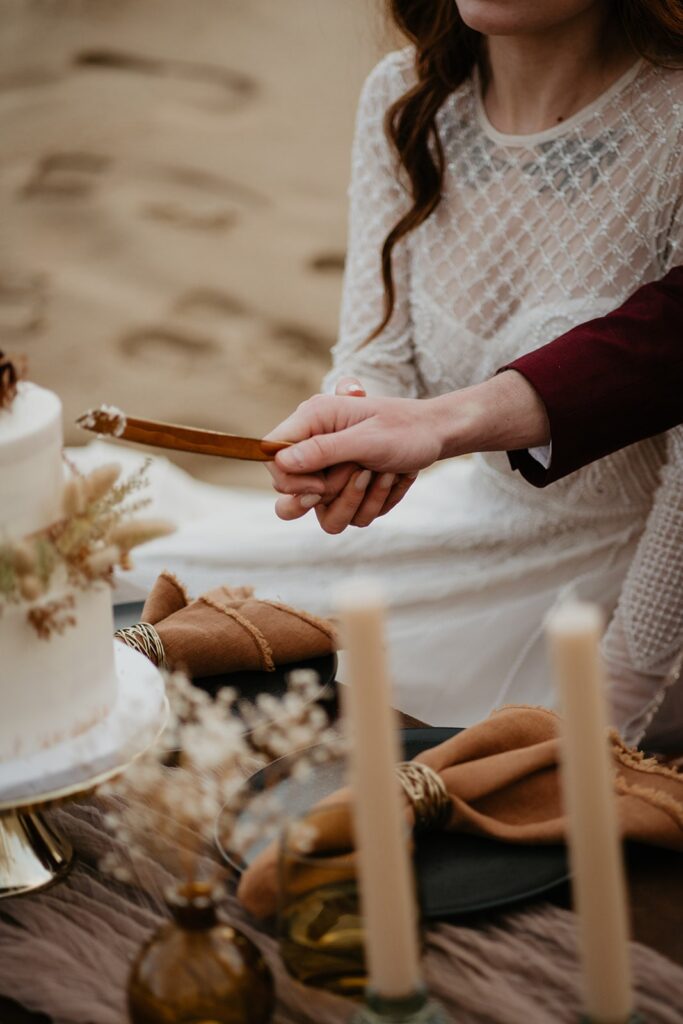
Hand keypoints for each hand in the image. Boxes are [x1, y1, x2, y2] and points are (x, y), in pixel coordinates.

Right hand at [265, 377, 440, 531]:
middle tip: (357, 477)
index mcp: (311, 422)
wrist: (433, 435)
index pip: (272, 457)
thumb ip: (324, 449)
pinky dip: (376, 503)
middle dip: (325, 497)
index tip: (321, 486)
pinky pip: (351, 518)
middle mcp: (314, 451)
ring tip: (381, 472)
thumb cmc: (403, 427)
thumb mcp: (367, 436)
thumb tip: (282, 461)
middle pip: (288, 498)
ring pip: (325, 516)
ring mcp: (330, 478)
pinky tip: (392, 479)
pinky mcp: (347, 495)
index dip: (290, 479)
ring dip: (358, 501)